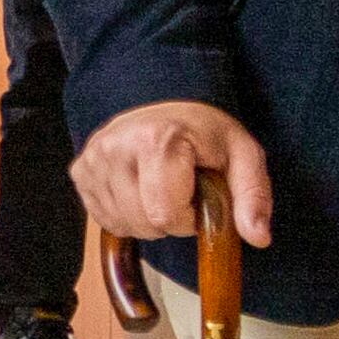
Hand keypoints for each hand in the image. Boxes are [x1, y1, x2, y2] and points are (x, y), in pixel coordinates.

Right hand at [73, 101, 275, 248]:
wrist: (166, 101)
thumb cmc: (203, 131)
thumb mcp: (242, 156)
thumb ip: (252, 196)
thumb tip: (258, 237)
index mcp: (156, 140)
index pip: (166, 216)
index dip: (190, 218)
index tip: (198, 195)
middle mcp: (116, 147)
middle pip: (143, 225)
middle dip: (169, 220)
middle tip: (181, 191)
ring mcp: (93, 159)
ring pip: (123, 225)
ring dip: (147, 218)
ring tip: (161, 188)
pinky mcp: (80, 170)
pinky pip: (105, 219)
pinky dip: (127, 214)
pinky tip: (140, 190)